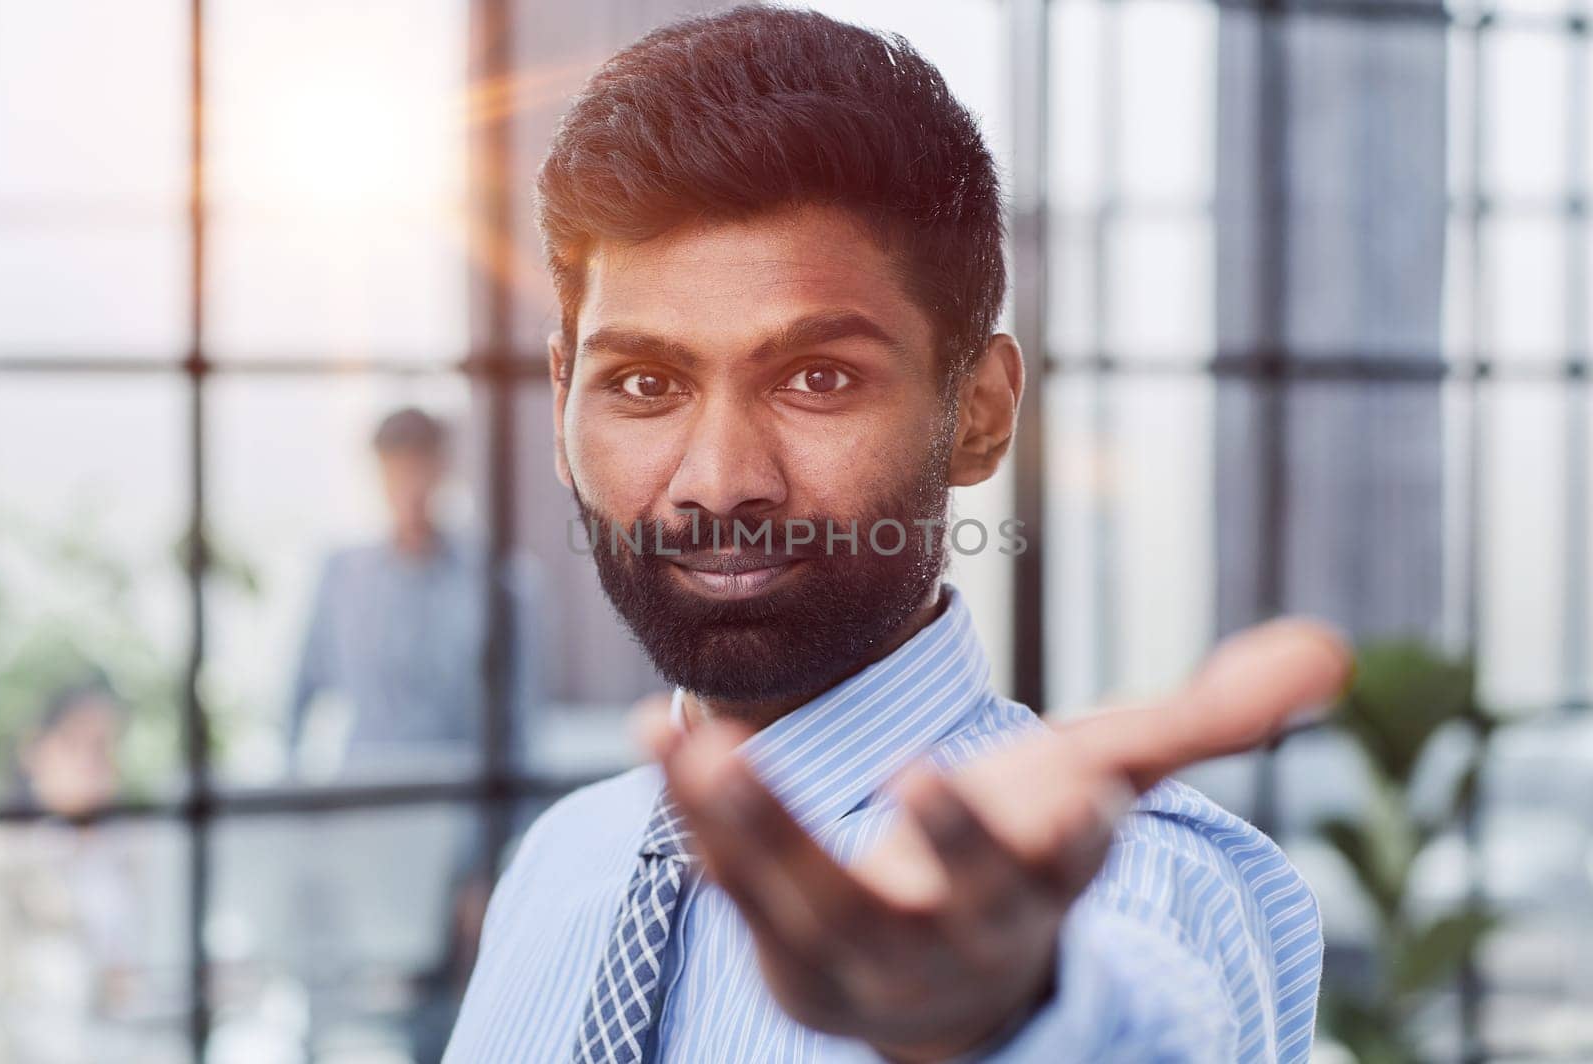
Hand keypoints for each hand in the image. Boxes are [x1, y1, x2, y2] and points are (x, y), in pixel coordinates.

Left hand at [644, 617, 1351, 1061]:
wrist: (937, 985)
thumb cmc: (1023, 859)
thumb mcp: (1105, 783)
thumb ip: (1205, 719)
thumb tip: (1329, 650)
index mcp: (1045, 877)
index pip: (1078, 858)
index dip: (1082, 829)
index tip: (1089, 796)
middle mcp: (962, 921)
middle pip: (964, 894)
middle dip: (956, 843)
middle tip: (926, 778)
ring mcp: (868, 940)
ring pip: (819, 893)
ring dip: (764, 824)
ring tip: (705, 743)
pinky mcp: (786, 940)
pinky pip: (737, 885)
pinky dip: (696, 820)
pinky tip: (660, 737)